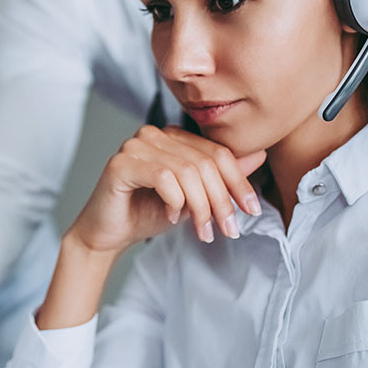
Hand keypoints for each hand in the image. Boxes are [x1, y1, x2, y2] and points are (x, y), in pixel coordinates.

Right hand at [70, 125, 265, 252]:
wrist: (109, 234)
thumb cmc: (147, 212)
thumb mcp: (194, 197)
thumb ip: (220, 177)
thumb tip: (258, 155)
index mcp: (173, 136)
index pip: (216, 152)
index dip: (238, 181)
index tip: (251, 209)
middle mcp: (154, 134)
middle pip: (204, 162)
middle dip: (221, 200)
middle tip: (227, 229)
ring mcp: (135, 145)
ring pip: (186, 171)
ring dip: (201, 207)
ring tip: (202, 231)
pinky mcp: (121, 163)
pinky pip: (163, 178)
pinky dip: (175, 202)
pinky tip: (172, 217)